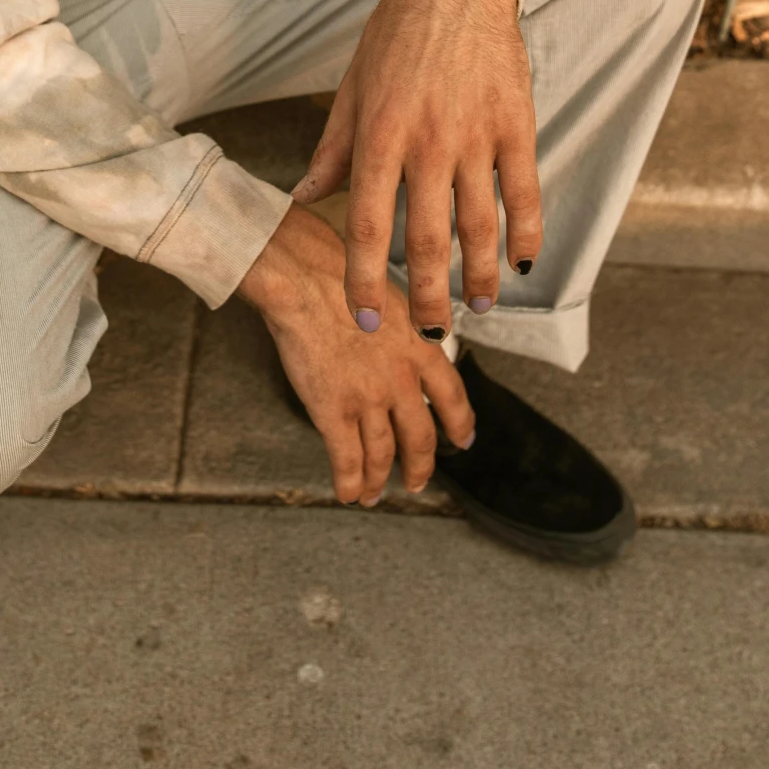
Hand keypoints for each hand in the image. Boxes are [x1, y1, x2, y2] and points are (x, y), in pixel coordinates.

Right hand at [237, 203, 474, 503]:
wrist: (305, 280)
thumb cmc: (339, 275)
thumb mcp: (391, 296)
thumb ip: (401, 326)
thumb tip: (401, 336)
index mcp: (421, 348)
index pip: (453, 397)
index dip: (460, 424)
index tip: (463, 439)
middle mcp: (402, 381)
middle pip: (420, 438)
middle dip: (419, 466)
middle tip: (416, 481)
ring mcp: (369, 400)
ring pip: (382, 454)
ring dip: (379, 480)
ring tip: (375, 493)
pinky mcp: (334, 412)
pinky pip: (346, 460)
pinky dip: (350, 482)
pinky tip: (348, 493)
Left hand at [291, 0, 541, 336]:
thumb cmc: (395, 37)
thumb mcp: (352, 91)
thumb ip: (332, 151)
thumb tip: (302, 199)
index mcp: (380, 136)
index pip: (368, 225)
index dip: (364, 279)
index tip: (364, 318)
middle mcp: (427, 143)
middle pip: (428, 240)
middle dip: (428, 296)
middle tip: (429, 331)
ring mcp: (476, 136)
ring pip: (480, 226)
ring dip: (478, 277)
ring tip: (477, 307)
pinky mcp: (516, 125)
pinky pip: (523, 193)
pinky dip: (525, 234)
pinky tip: (521, 264)